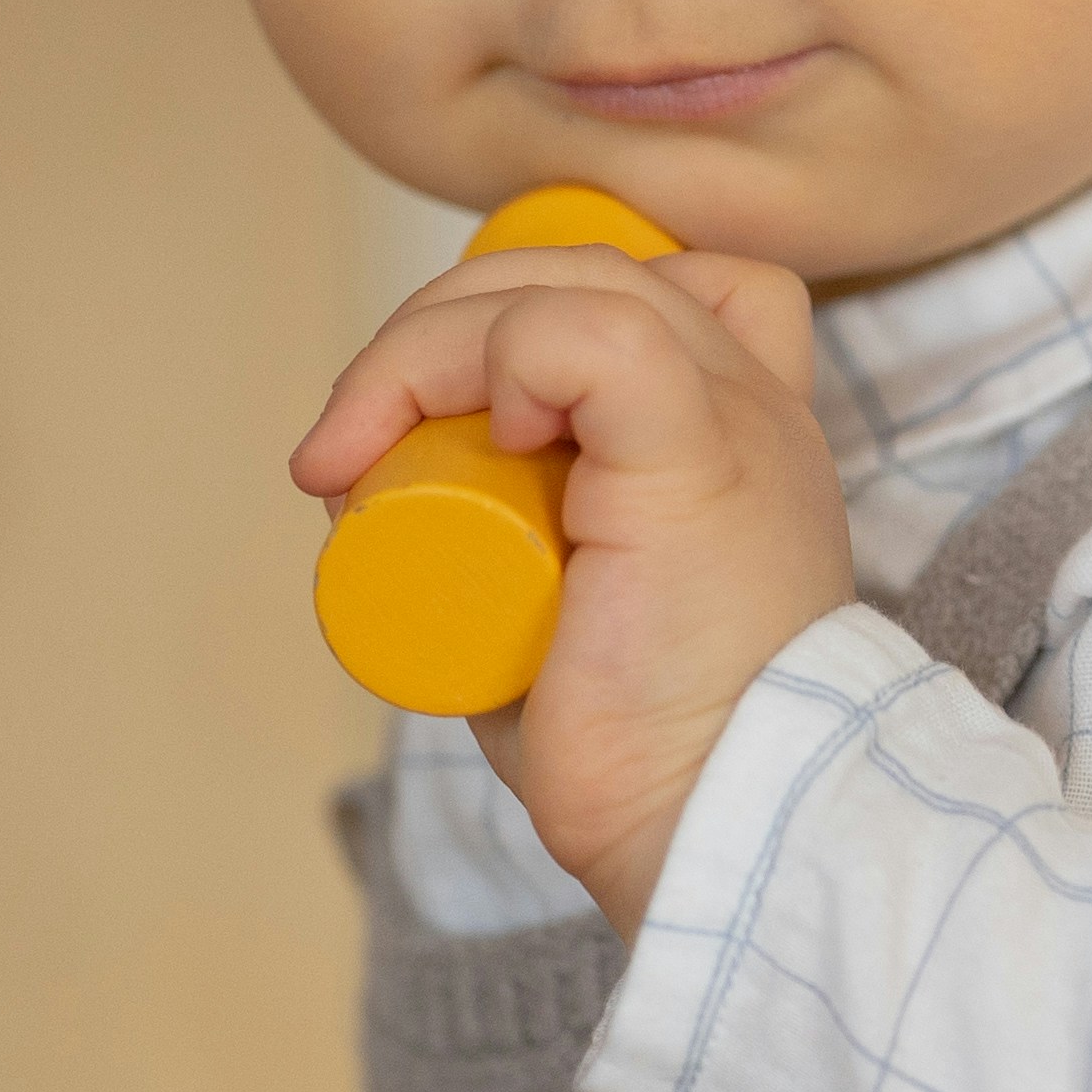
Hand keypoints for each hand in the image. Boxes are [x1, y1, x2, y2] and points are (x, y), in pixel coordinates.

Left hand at [294, 240, 858, 935]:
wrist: (716, 822)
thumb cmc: (646, 753)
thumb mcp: (564, 616)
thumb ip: (514, 550)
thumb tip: (379, 505)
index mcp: (732, 433)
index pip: (646, 286)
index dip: (525, 312)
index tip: (442, 423)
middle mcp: (747, 402)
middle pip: (577, 269)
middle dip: (430, 332)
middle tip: (344, 447)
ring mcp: (733, 416)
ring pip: (565, 283)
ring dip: (422, 349)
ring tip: (353, 457)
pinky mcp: (696, 454)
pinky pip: (590, 332)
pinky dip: (505, 356)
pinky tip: (484, 442)